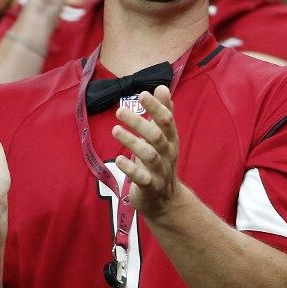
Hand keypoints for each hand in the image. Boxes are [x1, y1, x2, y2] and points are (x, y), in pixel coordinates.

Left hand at [112, 87, 181, 219]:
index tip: (142, 94)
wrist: (165, 200)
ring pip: (149, 155)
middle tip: (120, 111)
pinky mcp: (150, 187)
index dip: (156, 107)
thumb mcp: (164, 137)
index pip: (167, 121)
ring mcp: (160, 171)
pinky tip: (117, 160)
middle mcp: (168, 154)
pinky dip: (130, 169)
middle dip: (140, 122)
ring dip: (132, 142)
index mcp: (171, 140)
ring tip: (115, 130)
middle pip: (157, 136)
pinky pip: (142, 178)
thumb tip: (161, 87)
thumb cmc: (160, 162)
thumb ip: (163, 112)